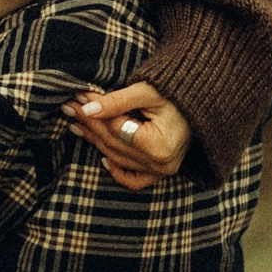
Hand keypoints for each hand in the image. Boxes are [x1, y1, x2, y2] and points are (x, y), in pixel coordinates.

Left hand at [66, 80, 191, 190]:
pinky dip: (119, 172)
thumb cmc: (177, 91)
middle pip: (113, 144)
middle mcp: (161, 163)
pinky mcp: (162, 173)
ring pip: (118, 159)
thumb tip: (86, 109)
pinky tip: (103, 158)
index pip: (115, 128)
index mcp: (159, 144)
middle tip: (69, 107)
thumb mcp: (146, 91)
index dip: (93, 112)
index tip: (78, 97)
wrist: (202, 102)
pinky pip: (135, 180)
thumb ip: (116, 102)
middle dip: (89, 124)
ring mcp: (162, 171)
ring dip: (96, 141)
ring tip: (77, 124)